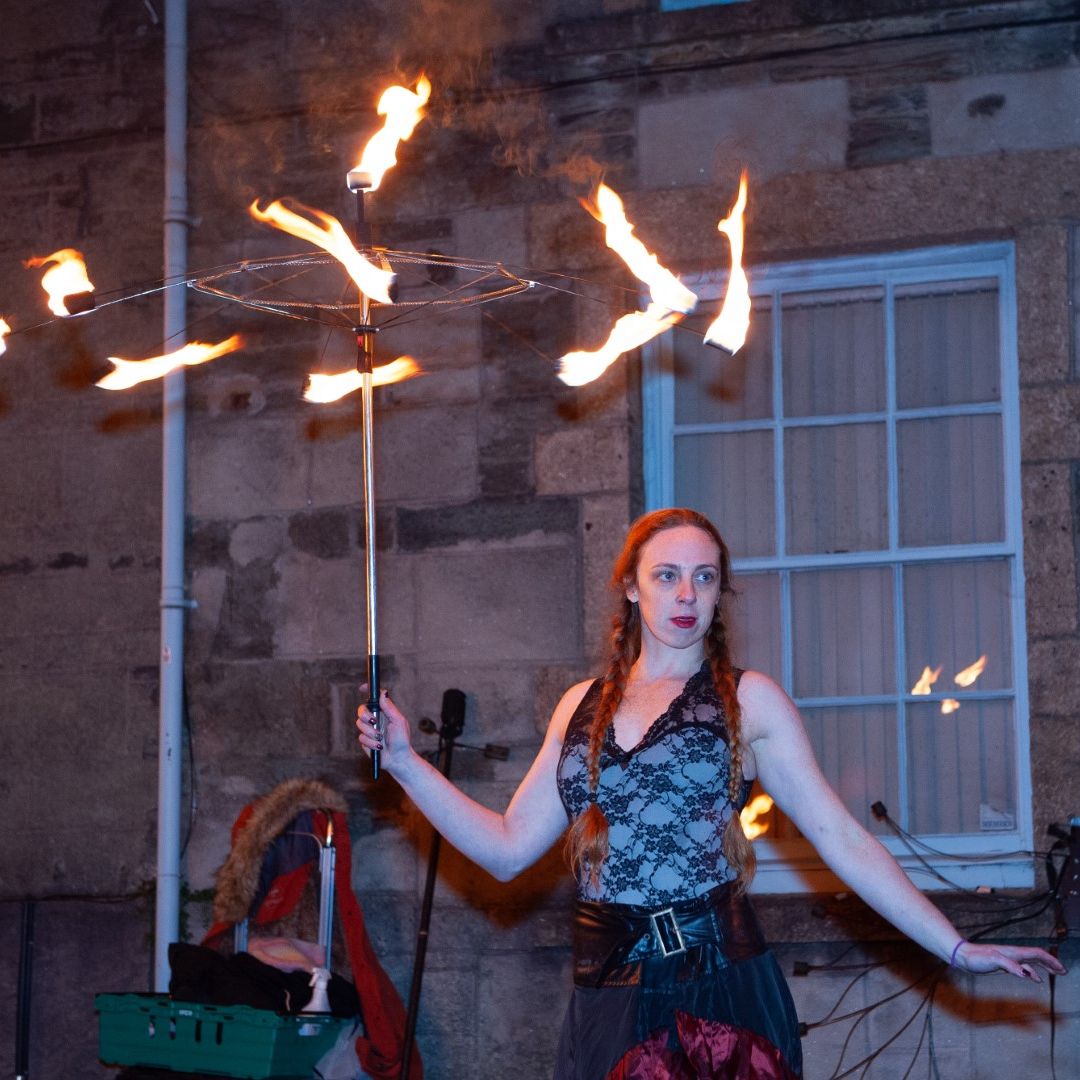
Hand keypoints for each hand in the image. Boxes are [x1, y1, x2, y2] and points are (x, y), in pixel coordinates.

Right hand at [356, 687, 413, 773]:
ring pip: (359, 724)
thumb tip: (383, 693)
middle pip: (361, 709)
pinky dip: (371, 742)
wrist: (398, 758)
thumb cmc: (402, 739)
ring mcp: (369, 729)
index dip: (367, 690)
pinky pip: (361, 737)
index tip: (362, 688)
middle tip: (373, 721)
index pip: (373, 698)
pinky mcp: (365, 741)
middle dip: (365, 715)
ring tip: (381, 738)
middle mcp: (375, 719)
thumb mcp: (398, 721)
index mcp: (384, 712)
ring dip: (371, 732)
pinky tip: (379, 747)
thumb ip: (389, 708)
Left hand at [952, 940, 1066, 982]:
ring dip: (1044, 967)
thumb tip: (1026, 974)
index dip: (1050, 960)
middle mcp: (1013, 953)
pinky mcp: (1004, 963)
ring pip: (1031, 961)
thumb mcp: (993, 961)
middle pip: (1036, 956)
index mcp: (1014, 952)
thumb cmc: (976, 958)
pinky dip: (1032, 972)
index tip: (1062, 969)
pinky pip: (1023, 967)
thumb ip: (1010, 966)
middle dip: (1051, 963)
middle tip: (1063, 971)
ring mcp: (1009, 958)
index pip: (1037, 954)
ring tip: (1055, 973)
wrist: (963, 956)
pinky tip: (1033, 978)